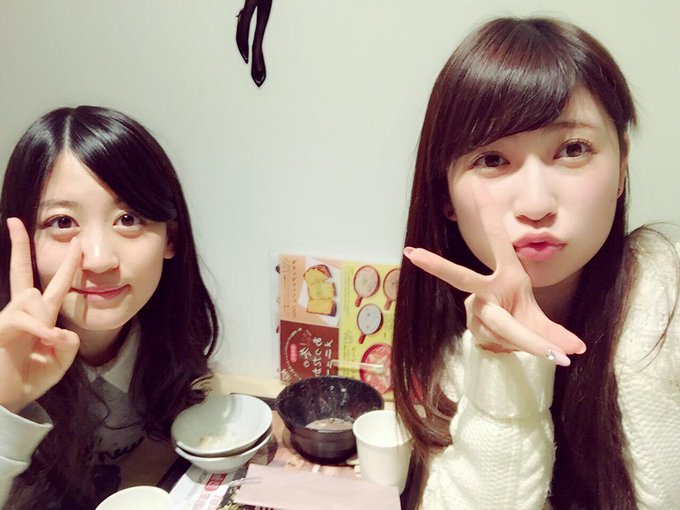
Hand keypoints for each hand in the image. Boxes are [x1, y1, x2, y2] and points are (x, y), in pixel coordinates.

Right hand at [0, 218, 80, 412]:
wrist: (7, 400)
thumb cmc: (30, 377)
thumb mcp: (60, 362)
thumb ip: (68, 345)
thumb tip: (63, 330)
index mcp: (42, 315)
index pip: (55, 284)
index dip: (66, 264)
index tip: (74, 242)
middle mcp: (23, 312)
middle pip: (21, 272)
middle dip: (19, 246)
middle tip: (14, 221)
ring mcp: (8, 318)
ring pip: (31, 298)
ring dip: (45, 319)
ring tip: (48, 342)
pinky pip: (23, 319)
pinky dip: (40, 329)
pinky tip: (48, 339)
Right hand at [403, 183, 585, 365]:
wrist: (508, 343)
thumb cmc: (524, 322)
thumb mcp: (542, 323)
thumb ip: (557, 334)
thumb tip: (579, 348)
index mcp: (507, 274)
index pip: (497, 240)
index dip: (487, 215)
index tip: (476, 188)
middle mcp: (486, 289)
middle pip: (461, 277)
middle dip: (437, 265)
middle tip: (413, 254)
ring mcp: (476, 308)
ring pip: (500, 326)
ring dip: (525, 340)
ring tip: (543, 349)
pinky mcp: (473, 326)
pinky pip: (498, 339)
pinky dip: (515, 346)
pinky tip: (511, 344)